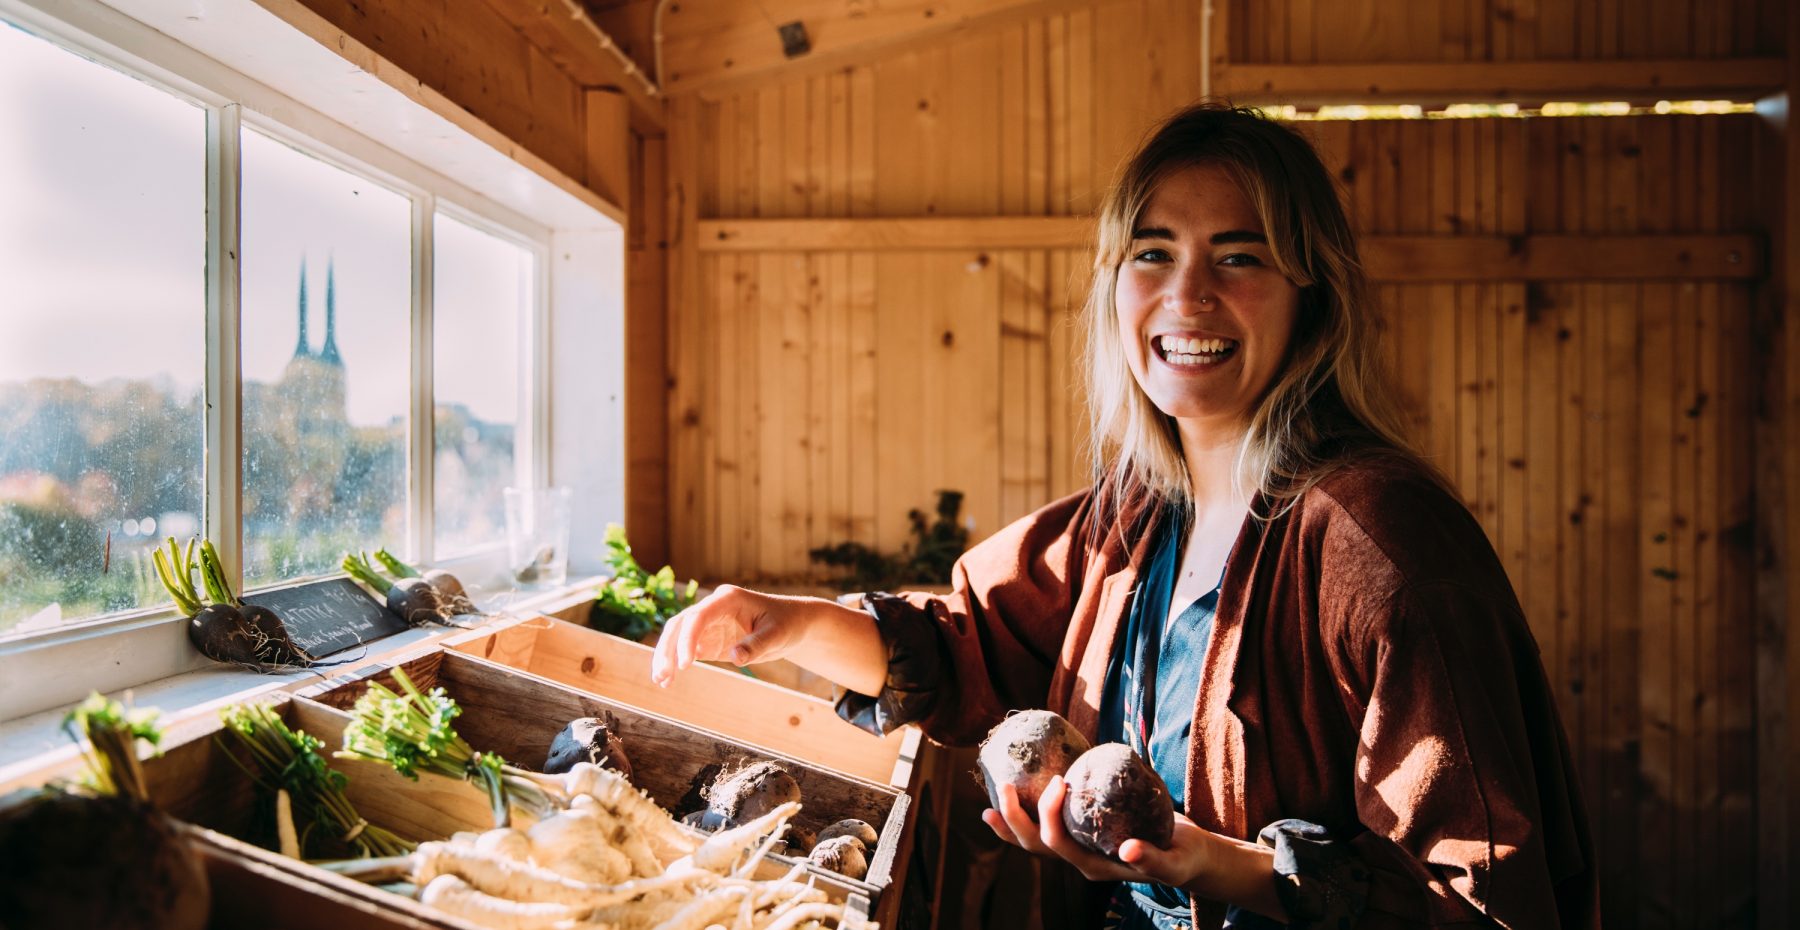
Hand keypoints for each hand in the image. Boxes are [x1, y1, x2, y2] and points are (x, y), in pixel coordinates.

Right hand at [649, 585, 805, 685]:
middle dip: (668, 648)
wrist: (792, 624)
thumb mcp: (777, 635)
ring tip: (660, 681)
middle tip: (662, 675)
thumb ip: (756, 644)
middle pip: (680, 624)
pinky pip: (686, 650)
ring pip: (677, 636)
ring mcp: (709, 623)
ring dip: (666, 657)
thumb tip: (735, 658)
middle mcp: (713, 608)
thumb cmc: (786, 624)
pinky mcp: (710, 639)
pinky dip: (675, 664)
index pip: (698, 616)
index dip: (688, 639)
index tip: (685, 664)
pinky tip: (667, 681)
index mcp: (727, 599)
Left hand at [981, 776, 1221, 888]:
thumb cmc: (1183, 857)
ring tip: (989, 807)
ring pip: (1035, 841)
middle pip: (1036, 845)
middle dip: (1015, 818)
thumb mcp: (1174, 860)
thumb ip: (1152, 858)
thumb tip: (1128, 850)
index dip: (1049, 814)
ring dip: (1011, 823)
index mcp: (1093, 866)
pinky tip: (1021, 794)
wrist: (1188, 854)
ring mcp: (1079, 847)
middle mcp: (1080, 859)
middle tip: (1006, 786)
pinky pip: (1049, 826)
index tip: (1061, 780)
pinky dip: (1030, 814)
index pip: (1058, 843)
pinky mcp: (1083, 833)